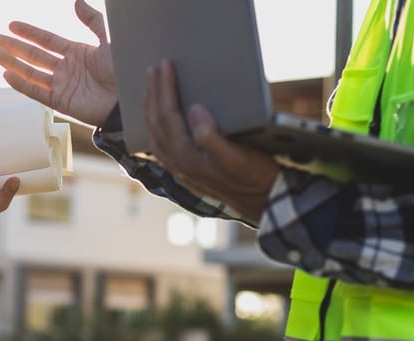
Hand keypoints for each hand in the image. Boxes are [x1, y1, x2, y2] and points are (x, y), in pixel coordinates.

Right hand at [0, 0, 116, 126]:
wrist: (128, 99)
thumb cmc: (124, 70)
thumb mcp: (109, 40)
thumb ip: (93, 21)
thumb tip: (77, 1)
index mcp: (76, 53)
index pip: (46, 40)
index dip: (29, 32)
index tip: (11, 25)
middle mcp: (66, 68)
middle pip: (33, 55)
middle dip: (12, 46)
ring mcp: (62, 85)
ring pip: (31, 72)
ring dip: (12, 63)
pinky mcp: (61, 102)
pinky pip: (36, 92)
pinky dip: (21, 84)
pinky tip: (7, 74)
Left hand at [145, 60, 278, 223]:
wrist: (263, 202)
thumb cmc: (254, 177)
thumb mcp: (238, 156)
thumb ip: (212, 136)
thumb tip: (194, 110)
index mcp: (187, 157)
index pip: (167, 116)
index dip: (165, 88)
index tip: (165, 65)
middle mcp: (177, 164)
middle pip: (155, 123)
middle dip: (153, 93)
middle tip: (153, 69)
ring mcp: (179, 169)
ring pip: (154, 134)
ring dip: (150, 109)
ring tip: (151, 88)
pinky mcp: (185, 172)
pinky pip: (160, 145)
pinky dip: (155, 127)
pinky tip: (158, 119)